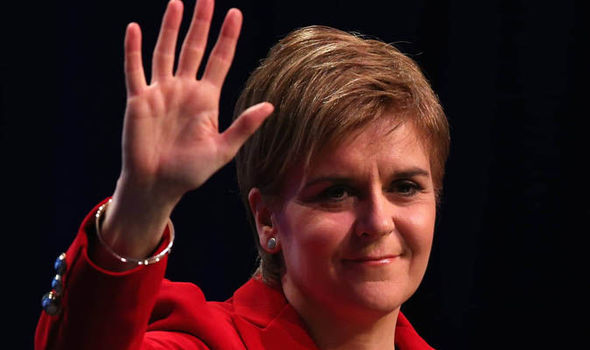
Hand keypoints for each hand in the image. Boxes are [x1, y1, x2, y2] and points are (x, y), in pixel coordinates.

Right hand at [121, 0, 271, 200]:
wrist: (158, 185)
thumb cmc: (190, 172)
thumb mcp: (223, 149)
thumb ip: (244, 126)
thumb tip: (270, 106)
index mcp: (206, 99)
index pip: (219, 60)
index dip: (227, 37)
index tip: (235, 13)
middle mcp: (184, 89)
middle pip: (194, 48)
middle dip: (201, 23)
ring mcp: (160, 91)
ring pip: (165, 52)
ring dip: (170, 28)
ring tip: (178, 3)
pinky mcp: (138, 99)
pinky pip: (135, 70)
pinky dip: (134, 50)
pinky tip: (136, 29)